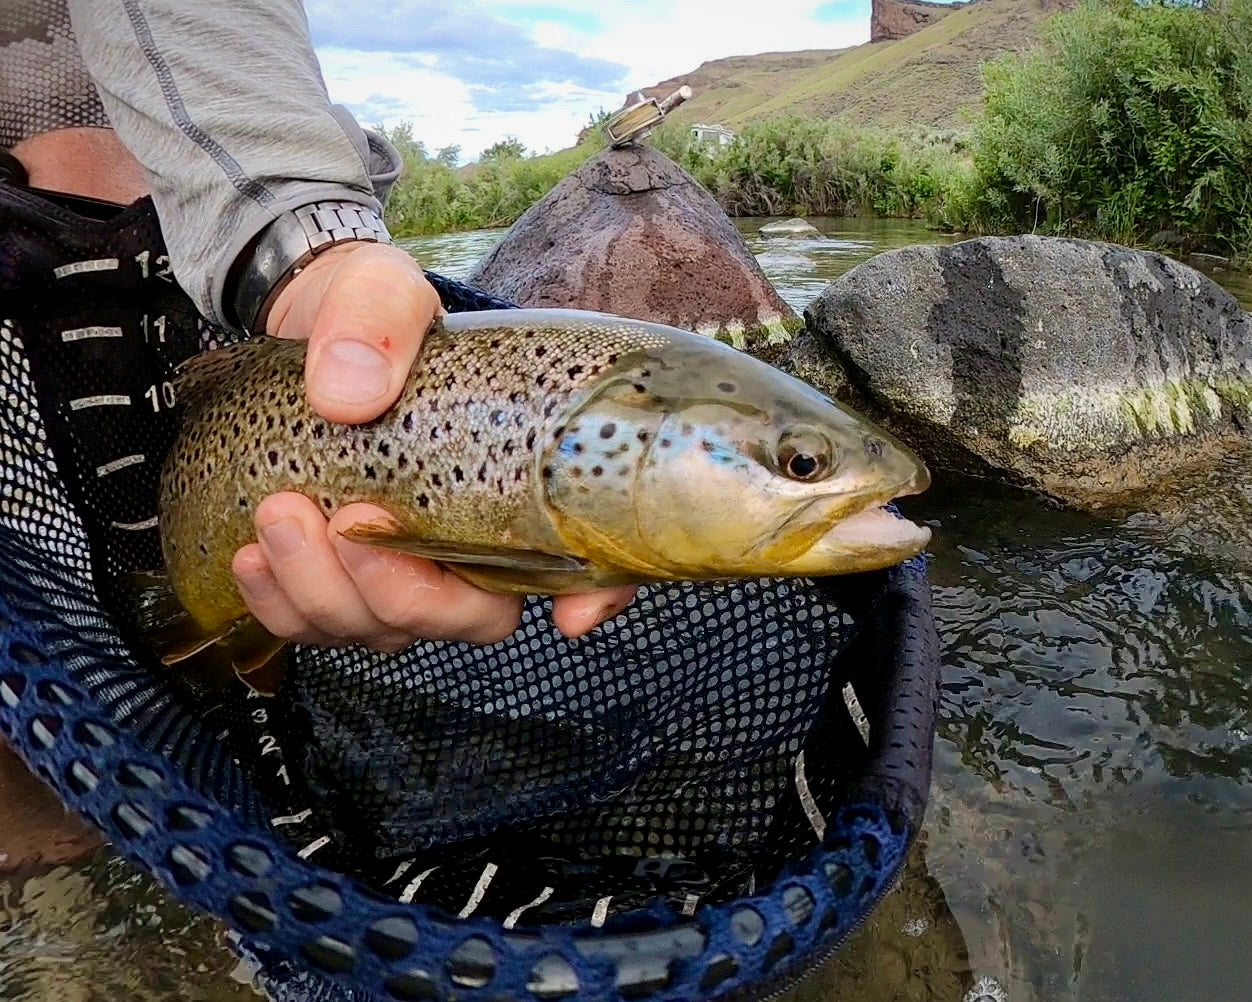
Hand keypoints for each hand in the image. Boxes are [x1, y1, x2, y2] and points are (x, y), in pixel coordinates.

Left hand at [230, 241, 637, 649]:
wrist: (298, 330)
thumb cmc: (369, 318)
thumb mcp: (381, 291)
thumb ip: (379, 322)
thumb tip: (345, 395)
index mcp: (514, 479)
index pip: (585, 555)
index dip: (600, 598)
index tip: (570, 614)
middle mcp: (471, 542)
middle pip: (469, 619)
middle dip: (403, 594)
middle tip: (344, 519)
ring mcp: (405, 571)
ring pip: (387, 632)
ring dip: (327, 594)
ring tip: (277, 516)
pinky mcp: (340, 580)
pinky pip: (318, 628)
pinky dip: (283, 606)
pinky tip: (250, 557)